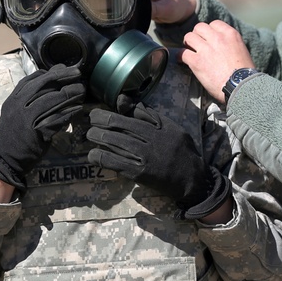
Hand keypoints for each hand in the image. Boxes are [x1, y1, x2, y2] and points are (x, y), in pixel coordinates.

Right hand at [0, 64, 86, 188]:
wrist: (7, 158)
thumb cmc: (14, 133)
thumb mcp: (15, 110)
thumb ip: (29, 96)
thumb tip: (49, 76)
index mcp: (13, 99)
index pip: (32, 80)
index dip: (50, 72)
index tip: (64, 68)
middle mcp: (18, 106)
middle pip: (43, 86)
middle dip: (62, 77)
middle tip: (77, 74)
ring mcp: (27, 119)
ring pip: (51, 101)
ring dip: (69, 93)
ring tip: (81, 90)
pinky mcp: (36, 132)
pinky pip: (56, 119)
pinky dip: (69, 113)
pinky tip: (78, 109)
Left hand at [86, 104, 229, 217]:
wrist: (192, 179)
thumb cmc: (181, 150)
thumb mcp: (170, 127)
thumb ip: (148, 115)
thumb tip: (124, 101)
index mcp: (157, 127)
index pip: (129, 115)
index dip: (109, 112)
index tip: (98, 113)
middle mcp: (150, 139)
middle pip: (118, 126)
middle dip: (99, 121)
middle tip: (90, 121)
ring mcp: (144, 157)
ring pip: (114, 142)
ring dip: (97, 137)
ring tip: (89, 135)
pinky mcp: (139, 173)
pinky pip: (115, 162)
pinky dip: (101, 157)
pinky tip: (93, 155)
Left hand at [182, 21, 253, 104]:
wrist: (241, 87)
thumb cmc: (244, 74)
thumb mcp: (241, 50)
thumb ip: (229, 43)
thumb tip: (221, 46)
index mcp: (230, 34)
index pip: (214, 24)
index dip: (209, 31)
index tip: (208, 38)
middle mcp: (217, 38)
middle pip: (199, 27)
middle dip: (197, 35)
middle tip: (197, 44)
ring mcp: (206, 49)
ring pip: (189, 37)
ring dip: (188, 44)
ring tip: (189, 50)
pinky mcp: (197, 61)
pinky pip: (182, 53)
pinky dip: (180, 57)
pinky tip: (182, 60)